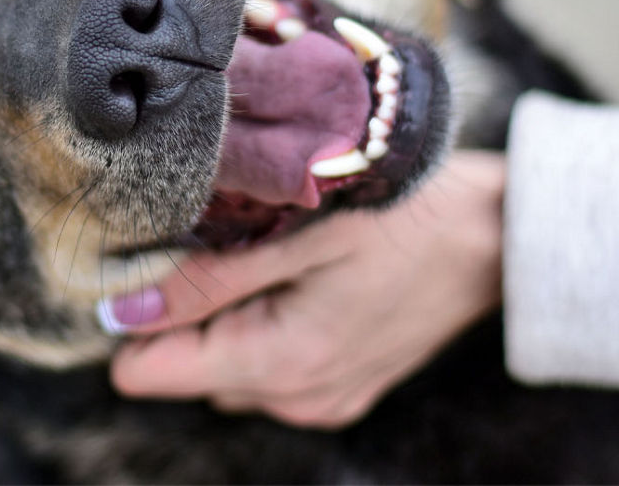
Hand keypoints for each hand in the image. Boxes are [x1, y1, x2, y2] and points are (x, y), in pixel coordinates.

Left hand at [106, 151, 504, 427]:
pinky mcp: (338, 388)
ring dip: (224, 316)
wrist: (497, 237)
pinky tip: (296, 278)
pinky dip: (261, 325)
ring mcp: (319, 400)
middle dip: (183, 309)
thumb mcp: (299, 235)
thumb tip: (121, 312)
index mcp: (278, 363)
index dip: (135, 317)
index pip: (148, 374)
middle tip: (224, 242)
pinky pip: (265, 367)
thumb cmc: (404, 218)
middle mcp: (293, 398)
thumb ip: (207, 281)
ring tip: (267, 254)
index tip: (151, 260)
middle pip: (184, 366)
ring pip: (223, 364)